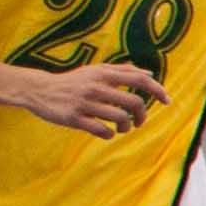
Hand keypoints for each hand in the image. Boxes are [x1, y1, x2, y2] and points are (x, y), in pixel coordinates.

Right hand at [0, 60, 157, 137]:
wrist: (38, 90)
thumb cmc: (73, 81)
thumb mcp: (95, 71)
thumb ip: (122, 71)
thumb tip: (150, 75)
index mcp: (103, 74)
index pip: (139, 80)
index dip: (157, 90)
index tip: (167, 101)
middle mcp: (95, 87)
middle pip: (134, 102)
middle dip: (142, 115)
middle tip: (138, 121)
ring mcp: (84, 103)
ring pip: (120, 118)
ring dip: (126, 127)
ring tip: (123, 128)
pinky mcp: (73, 118)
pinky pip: (101, 130)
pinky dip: (110, 134)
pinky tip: (108, 133)